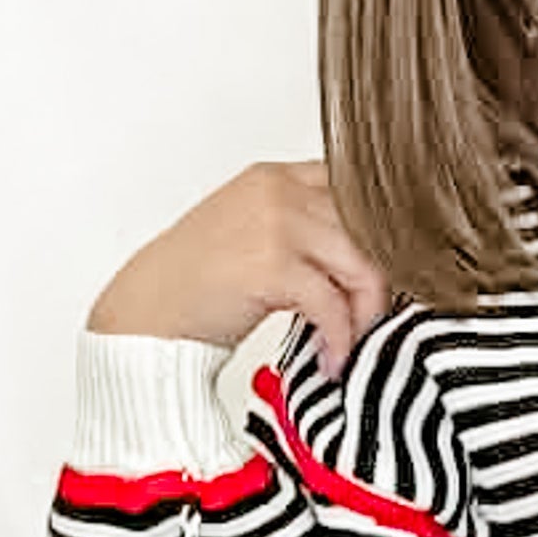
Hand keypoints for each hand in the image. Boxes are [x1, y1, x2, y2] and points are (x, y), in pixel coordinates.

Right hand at [86, 162, 387, 371]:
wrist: (144, 316)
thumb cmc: (197, 285)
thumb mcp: (257, 236)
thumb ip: (310, 232)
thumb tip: (377, 260)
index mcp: (277, 177)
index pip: (361, 191)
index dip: (387, 235)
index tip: (392, 273)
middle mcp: (278, 191)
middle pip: (372, 228)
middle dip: (383, 281)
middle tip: (374, 319)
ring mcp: (274, 223)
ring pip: (362, 264)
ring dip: (365, 315)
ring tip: (351, 344)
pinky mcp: (269, 265)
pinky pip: (331, 303)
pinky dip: (339, 338)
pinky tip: (330, 359)